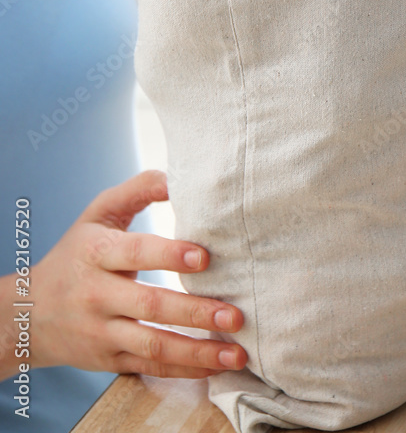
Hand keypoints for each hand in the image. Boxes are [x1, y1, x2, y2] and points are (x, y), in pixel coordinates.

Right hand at [29, 170, 247, 378]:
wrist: (29, 313)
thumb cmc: (78, 253)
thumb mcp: (98, 214)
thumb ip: (139, 189)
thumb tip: (178, 175)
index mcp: (97, 253)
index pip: (135, 253)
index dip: (169, 255)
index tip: (204, 257)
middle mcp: (98, 295)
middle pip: (150, 304)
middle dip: (194, 311)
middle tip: (235, 313)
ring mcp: (103, 332)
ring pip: (153, 344)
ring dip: (198, 351)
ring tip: (236, 350)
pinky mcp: (110, 360)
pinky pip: (150, 367)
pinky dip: (184, 370)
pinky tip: (215, 365)